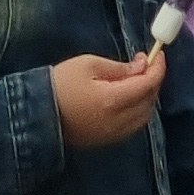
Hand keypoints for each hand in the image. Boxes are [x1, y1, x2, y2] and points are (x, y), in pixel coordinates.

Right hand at [51, 52, 165, 150]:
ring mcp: (112, 134)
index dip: (158, 67)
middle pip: (149, 101)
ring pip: (144, 117)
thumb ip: (118, 67)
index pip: (148, 84)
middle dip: (153, 81)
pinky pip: (132, 126)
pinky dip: (138, 111)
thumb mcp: (88, 65)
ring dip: (147, 97)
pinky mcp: (105, 141)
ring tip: (137, 79)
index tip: (157, 53)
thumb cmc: (59, 84)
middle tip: (145, 63)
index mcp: (114, 100)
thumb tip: (142, 67)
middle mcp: (118, 121)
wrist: (35, 115)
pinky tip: (128, 98)